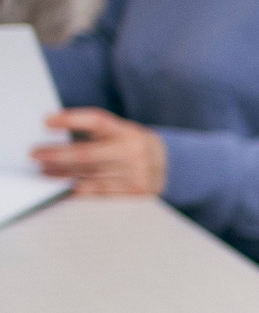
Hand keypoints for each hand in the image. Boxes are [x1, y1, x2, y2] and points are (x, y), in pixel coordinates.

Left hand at [32, 109, 164, 195]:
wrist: (168, 165)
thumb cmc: (131, 144)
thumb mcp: (118, 130)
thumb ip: (91, 130)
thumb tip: (53, 131)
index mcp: (127, 131)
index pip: (97, 121)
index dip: (71, 120)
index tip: (47, 121)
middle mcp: (132, 152)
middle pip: (87, 154)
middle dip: (57, 155)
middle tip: (35, 154)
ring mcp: (135, 173)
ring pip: (90, 175)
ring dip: (62, 174)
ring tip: (44, 171)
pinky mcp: (134, 191)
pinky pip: (100, 191)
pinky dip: (79, 189)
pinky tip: (64, 187)